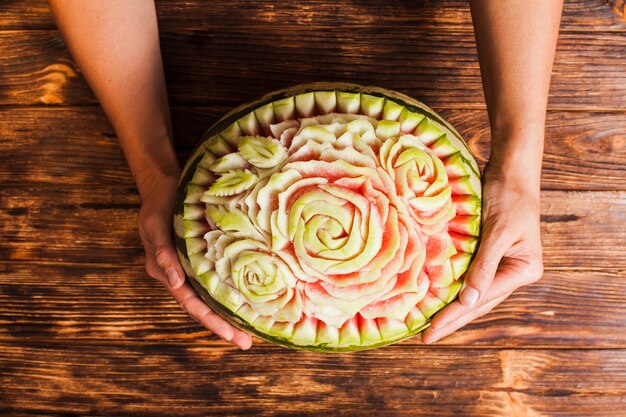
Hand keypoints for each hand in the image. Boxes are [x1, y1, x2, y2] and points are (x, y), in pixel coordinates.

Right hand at [138, 170, 252, 349]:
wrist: (164, 186)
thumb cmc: (159, 204)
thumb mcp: (154, 224)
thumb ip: (162, 253)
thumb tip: (175, 281)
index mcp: (166, 272)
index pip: (190, 303)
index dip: (210, 320)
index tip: (229, 334)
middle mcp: (180, 275)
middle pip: (202, 307)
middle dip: (223, 326)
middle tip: (246, 343)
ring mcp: (191, 268)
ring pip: (211, 297)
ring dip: (228, 314)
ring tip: (251, 331)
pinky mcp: (202, 258)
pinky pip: (216, 280)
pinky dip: (230, 292)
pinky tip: (248, 301)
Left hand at [421, 164, 543, 343]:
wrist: (512, 172)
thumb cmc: (508, 197)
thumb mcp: (498, 232)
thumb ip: (484, 267)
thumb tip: (468, 300)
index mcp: (524, 270)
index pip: (482, 298)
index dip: (455, 314)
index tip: (432, 329)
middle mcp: (514, 273)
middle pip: (478, 302)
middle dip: (452, 320)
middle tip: (426, 338)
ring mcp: (502, 266)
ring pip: (473, 294)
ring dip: (452, 309)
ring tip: (429, 325)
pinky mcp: (489, 255)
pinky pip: (469, 278)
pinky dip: (454, 289)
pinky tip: (438, 299)